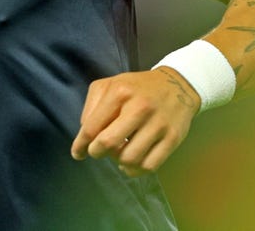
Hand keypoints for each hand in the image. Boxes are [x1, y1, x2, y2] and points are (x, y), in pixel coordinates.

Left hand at [70, 68, 199, 176]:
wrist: (176, 84)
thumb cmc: (136, 87)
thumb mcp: (110, 84)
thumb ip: (92, 106)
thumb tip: (86, 134)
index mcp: (120, 92)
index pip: (92, 127)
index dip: (81, 145)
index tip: (77, 153)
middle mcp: (140, 107)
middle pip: (109, 144)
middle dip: (97, 152)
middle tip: (97, 152)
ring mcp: (158, 124)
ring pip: (129, 158)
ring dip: (118, 161)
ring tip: (117, 153)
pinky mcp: (173, 138)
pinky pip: (149, 166)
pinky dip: (136, 170)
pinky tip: (132, 162)